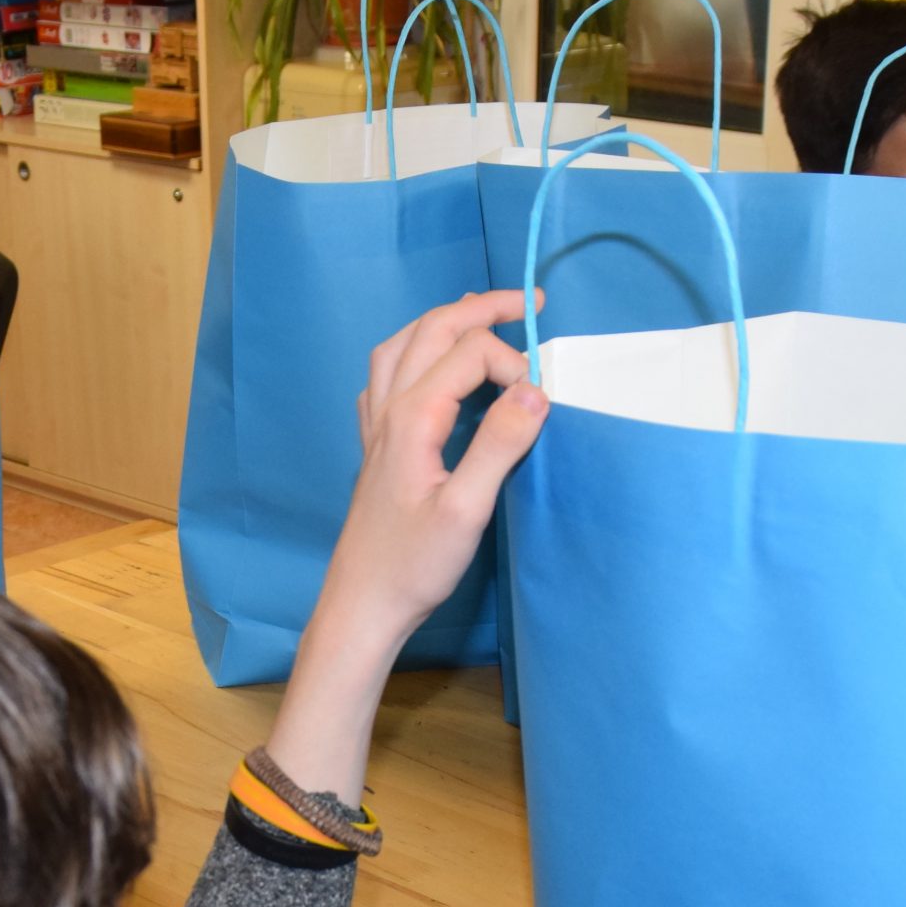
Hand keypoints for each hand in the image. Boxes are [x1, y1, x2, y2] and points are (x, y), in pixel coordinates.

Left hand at [264, 293, 548, 799]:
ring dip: (444, 322)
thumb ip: (500, 445)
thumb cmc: (414, 566)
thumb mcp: (468, 510)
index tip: (542, 402)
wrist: (363, 603)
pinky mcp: (375, 447)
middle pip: (433, 329)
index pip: (471, 353)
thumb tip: (535, 392)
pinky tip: (426, 369)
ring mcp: (376, 426)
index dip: (513, 363)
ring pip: (403, 345)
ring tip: (481, 315)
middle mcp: (388, 409)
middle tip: (529, 304)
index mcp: (413, 417)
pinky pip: (385, 378)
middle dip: (482, 309)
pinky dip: (412, 355)